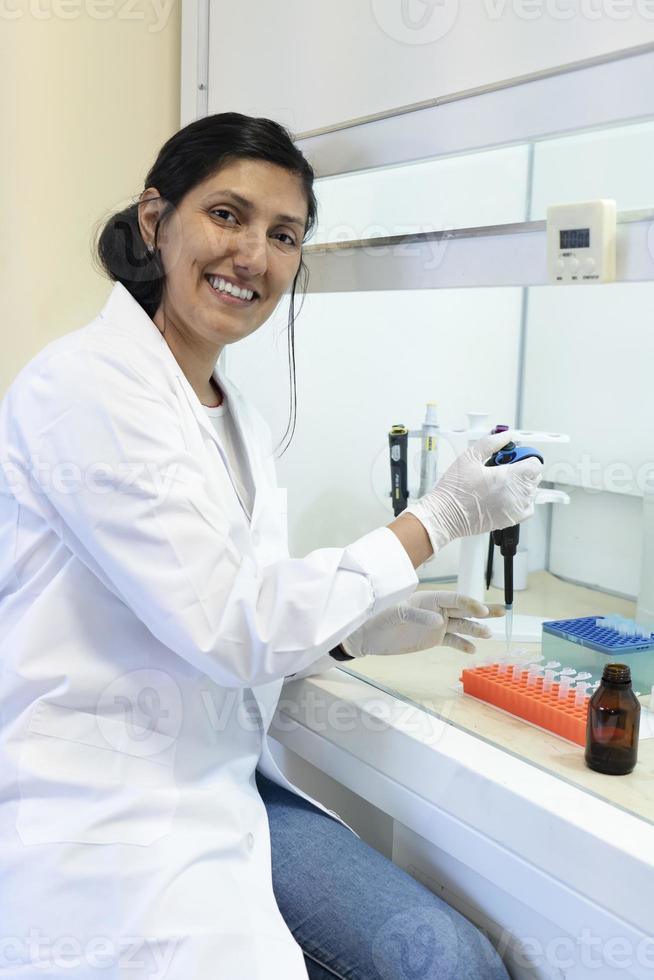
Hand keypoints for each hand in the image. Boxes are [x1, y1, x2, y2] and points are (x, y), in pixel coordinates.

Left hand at [341, 591, 504, 656]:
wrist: (367, 635)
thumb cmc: (378, 618)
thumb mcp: (395, 615)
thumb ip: (417, 617)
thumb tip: (438, 622)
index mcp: (428, 599)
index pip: (454, 599)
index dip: (469, 603)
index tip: (482, 611)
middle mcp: (436, 610)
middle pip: (464, 609)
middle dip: (482, 611)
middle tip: (502, 612)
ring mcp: (436, 625)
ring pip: (462, 625)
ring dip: (476, 629)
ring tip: (489, 634)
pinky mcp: (432, 639)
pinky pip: (452, 641)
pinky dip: (463, 645)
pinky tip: (473, 649)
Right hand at [405, 431, 542, 553]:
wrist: (445, 514)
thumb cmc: (454, 489)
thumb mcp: (470, 456)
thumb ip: (491, 442)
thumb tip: (506, 435)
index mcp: (510, 477)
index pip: (535, 464)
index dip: (525, 457)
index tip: (514, 456)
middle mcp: (517, 494)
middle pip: (534, 477)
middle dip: (523, 469)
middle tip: (503, 468)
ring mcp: (515, 508)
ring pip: (531, 492)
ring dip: (522, 484)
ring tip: (502, 482)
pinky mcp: (511, 519)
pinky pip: (527, 507)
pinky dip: (521, 500)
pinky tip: (506, 495)